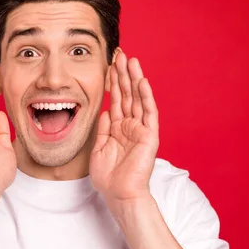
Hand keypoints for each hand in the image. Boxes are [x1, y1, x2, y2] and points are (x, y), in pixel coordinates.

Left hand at [90, 53, 158, 206]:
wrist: (119, 194)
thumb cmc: (108, 178)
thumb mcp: (99, 148)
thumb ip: (102, 128)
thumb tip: (104, 110)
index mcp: (118, 128)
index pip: (116, 99)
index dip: (113, 81)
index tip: (109, 64)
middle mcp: (130, 125)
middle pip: (127, 94)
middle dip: (123, 74)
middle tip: (120, 54)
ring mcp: (140, 129)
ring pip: (137, 99)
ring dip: (134, 79)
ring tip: (131, 60)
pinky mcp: (149, 136)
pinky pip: (148, 113)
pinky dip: (145, 97)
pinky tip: (142, 82)